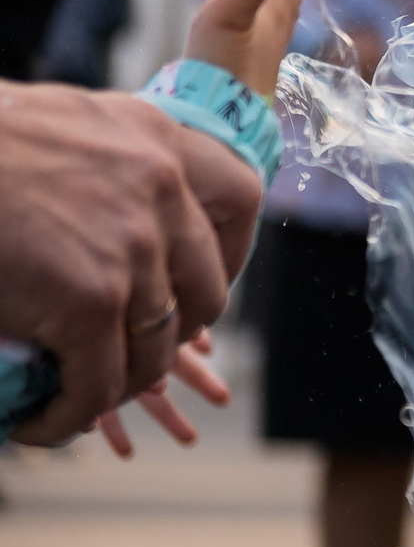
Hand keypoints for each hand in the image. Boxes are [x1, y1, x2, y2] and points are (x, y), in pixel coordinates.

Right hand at [0, 85, 229, 442]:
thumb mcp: (54, 124)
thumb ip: (100, 162)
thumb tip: (109, 208)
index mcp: (154, 134)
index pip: (240, 196)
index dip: (229, 251)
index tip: (196, 283)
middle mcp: (161, 186)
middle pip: (208, 288)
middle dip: (172, 334)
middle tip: (124, 353)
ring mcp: (131, 247)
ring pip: (154, 348)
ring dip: (116, 384)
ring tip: (75, 396)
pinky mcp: (89, 302)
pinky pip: (101, 382)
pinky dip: (71, 415)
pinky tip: (39, 421)